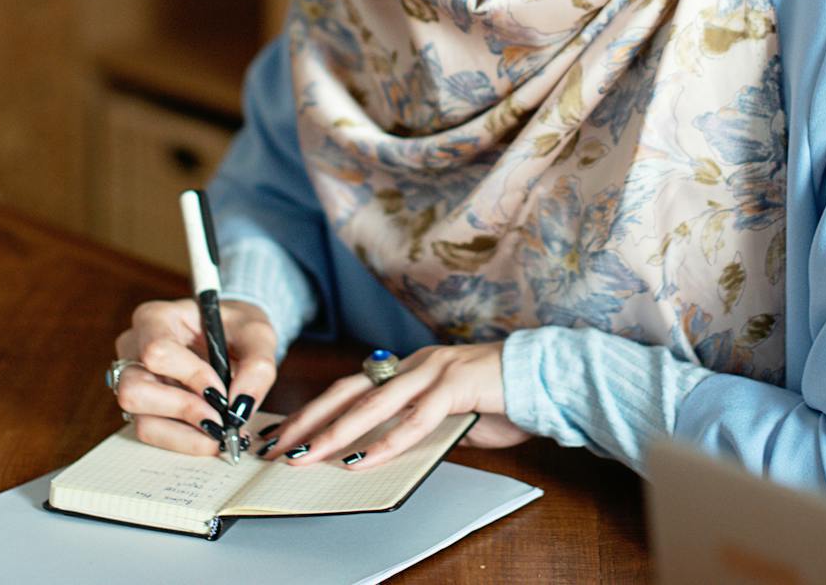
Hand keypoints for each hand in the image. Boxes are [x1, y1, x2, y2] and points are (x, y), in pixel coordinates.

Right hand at [113, 298, 277, 456]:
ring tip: (218, 432)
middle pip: (135, 391)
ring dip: (184, 434)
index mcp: (156, 318)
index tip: (221, 392)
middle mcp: (134, 349)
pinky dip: (183, 442)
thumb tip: (240, 408)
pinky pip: (152, 434)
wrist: (231, 337)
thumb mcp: (257, 335)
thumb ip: (257, 366)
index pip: (157, 351)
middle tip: (219, 420)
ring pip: (141, 421)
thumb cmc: (238, 328)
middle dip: (182, 411)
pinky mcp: (142, 407)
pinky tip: (209, 436)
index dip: (190, 376)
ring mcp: (132, 380)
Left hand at [265, 342, 531, 469]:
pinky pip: (413, 420)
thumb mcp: (451, 416)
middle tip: (279, 445)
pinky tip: (361, 460)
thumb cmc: (502, 399)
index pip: (353, 388)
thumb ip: (421, 425)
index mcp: (412, 368)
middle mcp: (416, 364)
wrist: (546, 379)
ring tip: (308, 455)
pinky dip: (385, 442)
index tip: (287, 433)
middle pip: (349, 391)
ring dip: (335, 432)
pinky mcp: (455, 385)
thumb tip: (392, 446)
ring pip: (373, 404)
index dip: (317, 410)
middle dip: (310, 420)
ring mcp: (434, 371)